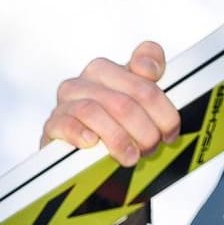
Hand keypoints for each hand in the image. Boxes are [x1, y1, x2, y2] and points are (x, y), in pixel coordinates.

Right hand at [41, 40, 180, 166]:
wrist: (81, 155)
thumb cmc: (114, 127)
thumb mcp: (138, 107)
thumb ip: (150, 81)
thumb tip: (149, 68)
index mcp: (110, 69)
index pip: (144, 69)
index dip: (163, 104)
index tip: (170, 130)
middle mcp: (87, 81)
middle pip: (124, 101)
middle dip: (145, 130)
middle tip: (152, 148)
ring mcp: (67, 101)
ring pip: (94, 111)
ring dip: (118, 138)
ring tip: (131, 156)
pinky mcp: (53, 124)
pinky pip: (65, 124)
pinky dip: (80, 133)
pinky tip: (92, 143)